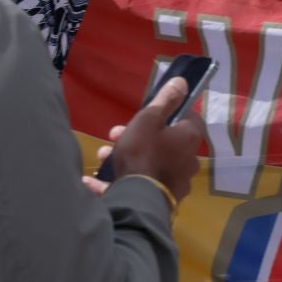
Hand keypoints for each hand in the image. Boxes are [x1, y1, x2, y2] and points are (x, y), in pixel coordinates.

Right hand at [94, 78, 204, 203]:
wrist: (138, 200)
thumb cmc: (143, 153)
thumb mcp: (148, 120)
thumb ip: (164, 100)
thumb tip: (183, 81)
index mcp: (189, 138)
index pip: (187, 117)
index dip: (167, 112)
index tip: (147, 113)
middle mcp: (188, 160)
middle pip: (163, 141)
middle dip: (135, 136)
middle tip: (114, 135)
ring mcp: (176, 182)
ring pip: (149, 162)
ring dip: (124, 157)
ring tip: (102, 158)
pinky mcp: (161, 199)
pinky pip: (140, 185)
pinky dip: (119, 181)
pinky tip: (93, 182)